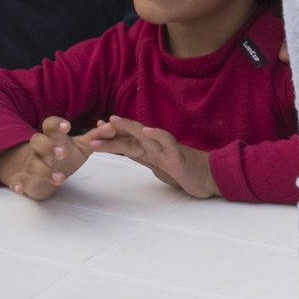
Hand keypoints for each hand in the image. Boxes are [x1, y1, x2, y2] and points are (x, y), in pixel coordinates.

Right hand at [0, 118, 89, 200]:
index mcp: (52, 137)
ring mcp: (30, 163)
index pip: (49, 125)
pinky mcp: (24, 179)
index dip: (56, 124)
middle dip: (49, 146)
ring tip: (61, 179)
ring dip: (44, 170)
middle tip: (62, 152)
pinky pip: (17, 179)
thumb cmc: (62, 156)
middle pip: (37, 141)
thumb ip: (95, 138)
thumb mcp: (80, 147)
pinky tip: (19, 188)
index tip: (67, 126)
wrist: (40, 174)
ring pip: (33, 164)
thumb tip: (114, 126)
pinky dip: (17, 183)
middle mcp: (39, 149)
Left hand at [85, 116, 218, 197]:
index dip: (110, 136)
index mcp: (149, 150)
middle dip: (109, 135)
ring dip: (127, 128)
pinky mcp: (177, 157)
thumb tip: (126, 152)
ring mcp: (165, 150)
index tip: (93, 129)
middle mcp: (155, 146)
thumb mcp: (157, 166)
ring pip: (144, 136)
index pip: (126, 140)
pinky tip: (147, 130)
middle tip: (90, 134)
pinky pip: (167, 142)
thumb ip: (143, 157)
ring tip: (112, 121)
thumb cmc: (183, 171)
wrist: (207, 178)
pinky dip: (157, 135)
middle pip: (129, 137)